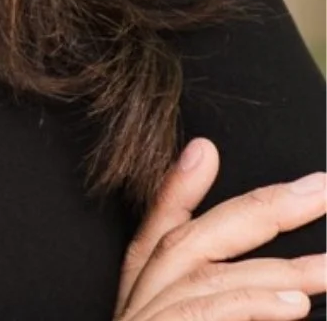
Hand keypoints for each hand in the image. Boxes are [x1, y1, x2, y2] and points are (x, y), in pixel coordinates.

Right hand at [116, 138, 326, 318]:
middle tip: (319, 190)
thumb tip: (212, 197)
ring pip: (216, 276)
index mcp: (144, 286)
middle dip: (263, 209)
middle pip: (197, 238)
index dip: (180, 185)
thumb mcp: (171, 314)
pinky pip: (211, 312)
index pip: (159, 226)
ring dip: (281, 270)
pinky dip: (254, 305)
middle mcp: (145, 295)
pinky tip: (295, 305)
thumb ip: (211, 293)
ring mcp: (152, 315)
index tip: (207, 149)